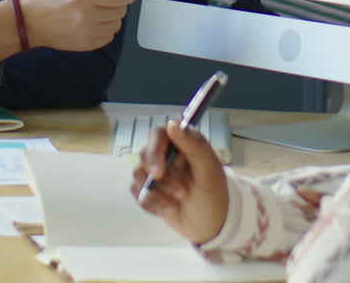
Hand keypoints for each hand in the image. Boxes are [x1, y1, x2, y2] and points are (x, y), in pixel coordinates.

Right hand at [19, 0, 137, 51]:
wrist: (29, 21)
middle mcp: (87, 15)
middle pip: (120, 10)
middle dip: (118, 3)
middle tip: (106, 0)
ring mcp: (86, 32)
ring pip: (116, 25)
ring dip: (112, 17)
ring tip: (97, 12)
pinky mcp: (85, 45)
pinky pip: (108, 37)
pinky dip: (105, 29)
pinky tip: (93, 23)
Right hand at [130, 121, 228, 244]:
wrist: (210, 226)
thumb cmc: (214, 195)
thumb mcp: (209, 170)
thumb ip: (193, 145)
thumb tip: (172, 124)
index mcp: (182, 143)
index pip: (157, 135)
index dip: (154, 152)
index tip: (159, 173)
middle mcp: (165, 153)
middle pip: (144, 156)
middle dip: (163, 180)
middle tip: (183, 193)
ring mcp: (154, 171)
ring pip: (138, 175)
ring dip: (158, 193)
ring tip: (178, 202)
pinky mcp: (147, 188)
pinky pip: (136, 192)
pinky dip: (152, 203)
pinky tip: (168, 207)